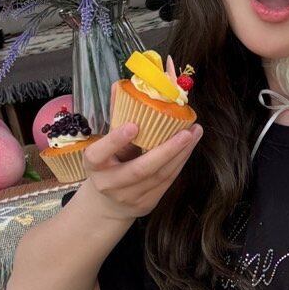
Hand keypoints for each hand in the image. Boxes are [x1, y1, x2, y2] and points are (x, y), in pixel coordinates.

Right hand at [81, 81, 201, 220]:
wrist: (108, 204)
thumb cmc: (108, 164)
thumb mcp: (104, 144)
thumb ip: (115, 119)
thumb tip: (120, 85)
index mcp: (94, 165)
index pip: (100, 153)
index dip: (116, 140)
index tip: (133, 125)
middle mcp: (109, 184)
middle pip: (140, 170)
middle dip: (166, 151)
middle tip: (185, 131)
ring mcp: (129, 197)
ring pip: (159, 176)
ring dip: (180, 154)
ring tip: (194, 133)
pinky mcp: (146, 204)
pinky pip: (167, 182)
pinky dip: (180, 162)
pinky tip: (189, 146)